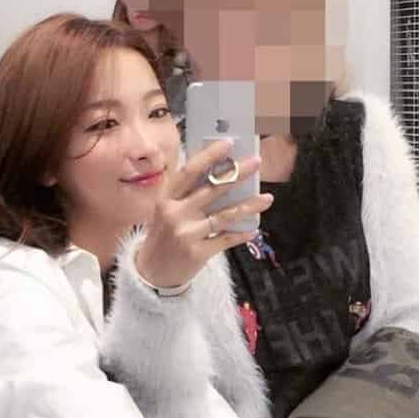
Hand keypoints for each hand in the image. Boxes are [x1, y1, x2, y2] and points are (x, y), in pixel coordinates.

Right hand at [135, 142, 272, 290]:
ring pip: (224, 215)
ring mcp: (186, 234)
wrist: (152, 273)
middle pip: (212, 189)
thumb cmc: (163, 235)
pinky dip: (241, 234)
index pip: (189, 171)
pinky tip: (253, 228)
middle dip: (237, 173)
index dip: (209, 156)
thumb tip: (219, 172)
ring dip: (249, 206)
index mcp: (166, 198)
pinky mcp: (197, 253)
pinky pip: (225, 239)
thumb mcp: (166, 210)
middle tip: (256, 162)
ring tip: (267, 198)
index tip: (228, 144)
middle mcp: (175, 214)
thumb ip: (186, 193)